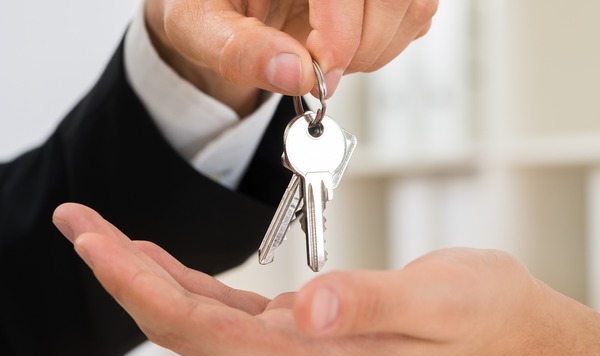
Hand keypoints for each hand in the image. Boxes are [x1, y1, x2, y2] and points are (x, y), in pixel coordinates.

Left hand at [52, 203, 599, 355]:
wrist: (516, 344)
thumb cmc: (489, 323)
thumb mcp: (444, 305)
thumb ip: (375, 307)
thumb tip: (312, 309)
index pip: (205, 330)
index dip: (141, 285)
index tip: (97, 242)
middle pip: (187, 325)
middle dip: (126, 274)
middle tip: (80, 225)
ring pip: (202, 319)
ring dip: (150, 278)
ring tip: (108, 239)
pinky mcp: (310, 336)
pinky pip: (233, 313)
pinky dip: (192, 286)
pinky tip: (169, 266)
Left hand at [143, 0, 437, 114]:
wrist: (225, 4)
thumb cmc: (208, 5)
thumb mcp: (198, 27)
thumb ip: (238, 49)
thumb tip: (294, 74)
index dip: (341, 31)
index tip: (319, 70)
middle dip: (361, 48)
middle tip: (322, 69)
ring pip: (415, 6)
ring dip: (377, 51)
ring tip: (331, 57)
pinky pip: (417, 15)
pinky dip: (387, 46)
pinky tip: (348, 45)